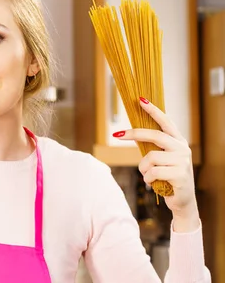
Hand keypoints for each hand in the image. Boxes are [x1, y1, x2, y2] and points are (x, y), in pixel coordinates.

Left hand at [113, 97, 199, 231]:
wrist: (182, 201)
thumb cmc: (167, 177)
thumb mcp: (161, 159)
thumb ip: (152, 146)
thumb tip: (132, 132)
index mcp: (178, 141)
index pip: (165, 122)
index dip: (153, 110)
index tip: (140, 99)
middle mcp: (182, 148)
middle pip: (155, 135)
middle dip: (134, 134)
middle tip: (117, 134)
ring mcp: (182, 161)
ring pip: (150, 158)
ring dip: (143, 169)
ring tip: (149, 176)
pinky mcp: (180, 175)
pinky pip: (153, 173)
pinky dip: (147, 179)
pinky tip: (153, 183)